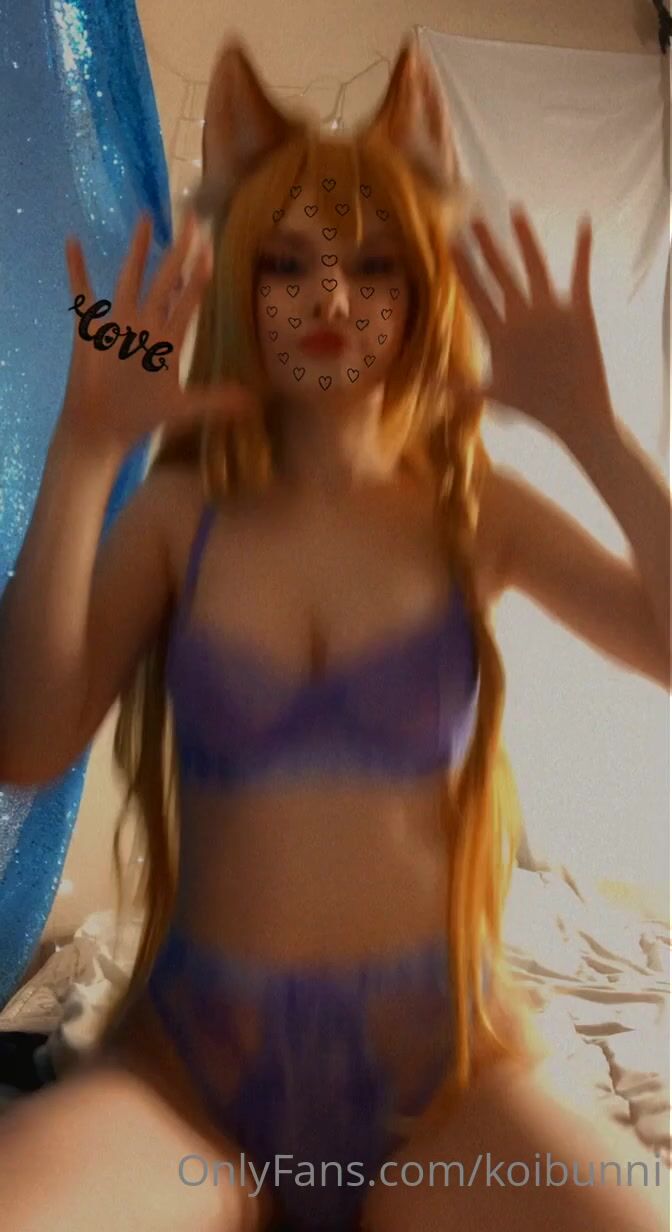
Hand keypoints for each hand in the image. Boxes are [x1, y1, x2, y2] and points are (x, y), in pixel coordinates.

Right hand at [60, 210, 254, 454]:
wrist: (102, 429)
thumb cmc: (141, 417)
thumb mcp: (183, 409)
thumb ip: (215, 400)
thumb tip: (252, 403)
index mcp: (168, 338)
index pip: (189, 297)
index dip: (200, 273)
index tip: (211, 246)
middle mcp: (147, 324)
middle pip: (166, 277)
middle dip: (180, 249)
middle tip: (192, 216)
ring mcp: (118, 323)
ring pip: (131, 277)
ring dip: (138, 250)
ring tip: (147, 218)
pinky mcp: (90, 329)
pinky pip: (82, 293)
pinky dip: (76, 269)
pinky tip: (73, 242)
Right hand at [448, 206, 615, 444]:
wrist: (576, 415)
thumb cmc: (533, 408)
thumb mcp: (494, 396)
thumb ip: (462, 388)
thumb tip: (433, 386)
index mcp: (500, 336)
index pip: (476, 294)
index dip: (464, 267)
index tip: (452, 243)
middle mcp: (523, 319)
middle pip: (501, 274)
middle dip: (486, 245)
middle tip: (474, 220)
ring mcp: (553, 313)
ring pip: (535, 267)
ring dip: (525, 238)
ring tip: (516, 212)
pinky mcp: (581, 312)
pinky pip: (580, 274)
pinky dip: (583, 249)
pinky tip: (583, 224)